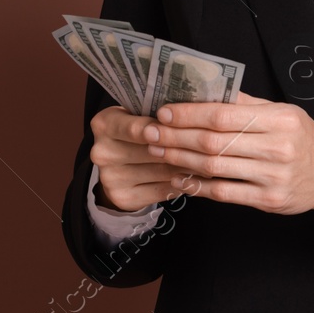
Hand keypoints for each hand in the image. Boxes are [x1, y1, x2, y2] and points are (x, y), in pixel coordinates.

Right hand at [89, 105, 207, 211]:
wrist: (117, 165)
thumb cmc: (135, 131)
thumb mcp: (138, 115)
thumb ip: (156, 116)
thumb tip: (191, 119)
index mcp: (104, 124)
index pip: (134, 127)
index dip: (161, 129)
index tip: (183, 128)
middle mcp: (102, 152)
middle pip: (151, 151)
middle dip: (183, 148)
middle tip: (211, 146)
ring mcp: (110, 177)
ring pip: (160, 171)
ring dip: (188, 167)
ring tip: (210, 161)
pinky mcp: (122, 198)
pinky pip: (161, 191)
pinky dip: (182, 184)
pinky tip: (196, 178)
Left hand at [144, 90, 313, 225]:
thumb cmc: (304, 139)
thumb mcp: (283, 112)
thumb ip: (246, 104)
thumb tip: (204, 90)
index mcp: (280, 119)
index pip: (223, 114)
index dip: (189, 114)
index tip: (164, 111)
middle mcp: (278, 148)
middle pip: (215, 142)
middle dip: (176, 136)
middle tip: (150, 132)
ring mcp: (274, 177)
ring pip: (216, 168)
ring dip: (181, 160)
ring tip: (159, 151)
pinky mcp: (269, 200)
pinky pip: (224, 193)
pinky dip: (198, 186)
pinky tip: (180, 177)